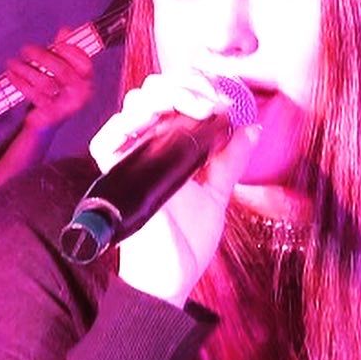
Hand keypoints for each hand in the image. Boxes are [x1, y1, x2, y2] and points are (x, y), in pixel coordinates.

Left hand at [7, 27, 93, 131]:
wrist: (46, 123)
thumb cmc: (55, 93)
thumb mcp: (61, 71)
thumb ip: (64, 51)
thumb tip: (65, 31)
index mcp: (86, 83)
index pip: (84, 64)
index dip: (71, 52)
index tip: (56, 44)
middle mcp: (80, 95)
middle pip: (62, 71)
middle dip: (42, 57)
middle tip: (26, 49)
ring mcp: (66, 106)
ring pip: (45, 82)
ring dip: (26, 69)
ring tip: (13, 62)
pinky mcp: (50, 114)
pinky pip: (34, 95)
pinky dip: (20, 83)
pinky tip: (12, 75)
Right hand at [88, 72, 261, 307]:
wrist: (171, 275)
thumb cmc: (186, 241)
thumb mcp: (217, 193)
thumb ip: (231, 160)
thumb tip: (252, 127)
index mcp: (169, 147)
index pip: (176, 97)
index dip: (199, 84)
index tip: (229, 97)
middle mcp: (147, 146)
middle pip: (156, 90)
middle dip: (189, 83)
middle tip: (216, 100)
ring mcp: (130, 157)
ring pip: (136, 103)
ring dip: (170, 94)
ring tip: (200, 107)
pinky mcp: (114, 173)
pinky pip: (108, 136)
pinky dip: (128, 120)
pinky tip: (158, 119)